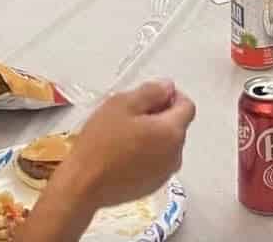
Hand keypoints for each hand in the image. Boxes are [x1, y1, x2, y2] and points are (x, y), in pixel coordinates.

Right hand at [66, 80, 194, 211]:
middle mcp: (175, 155)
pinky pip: (158, 162)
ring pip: (167, 145)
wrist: (84, 184)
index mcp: (171, 132)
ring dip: (154, 135)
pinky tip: (124, 153)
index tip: (152, 95)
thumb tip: (167, 87)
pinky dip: (148, 153)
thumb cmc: (102, 142)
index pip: (187, 106)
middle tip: (133, 113)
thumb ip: (151, 91)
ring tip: (126, 133)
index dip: (172, 95)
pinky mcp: (152, 186)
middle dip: (161, 115)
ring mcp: (164, 174)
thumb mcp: (123, 104)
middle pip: (177, 126)